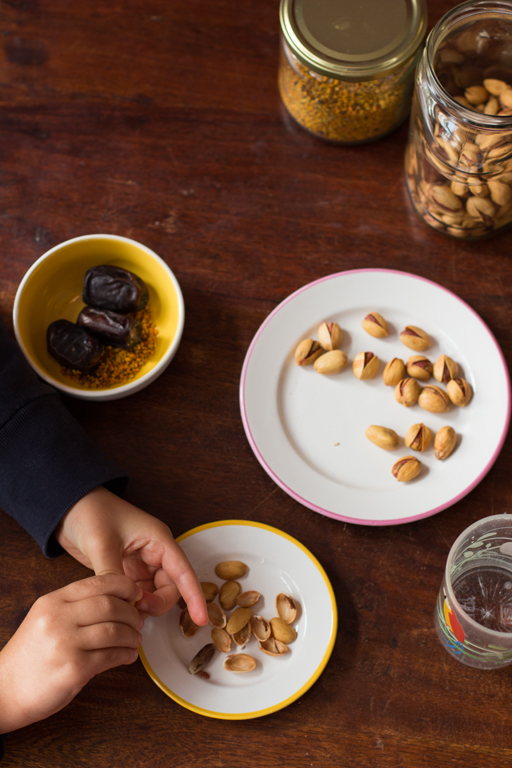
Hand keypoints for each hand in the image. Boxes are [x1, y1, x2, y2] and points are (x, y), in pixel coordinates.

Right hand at [0, 574, 142, 733]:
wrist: (5, 690)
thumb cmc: (31, 656)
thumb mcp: (46, 618)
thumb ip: (77, 606)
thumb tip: (119, 599)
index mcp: (53, 602)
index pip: (98, 582)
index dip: (124, 586)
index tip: (135, 594)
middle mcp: (58, 619)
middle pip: (110, 605)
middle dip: (131, 612)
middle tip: (138, 620)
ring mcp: (66, 643)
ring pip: (114, 630)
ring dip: (132, 635)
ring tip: (134, 640)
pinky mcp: (74, 669)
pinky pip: (111, 656)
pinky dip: (126, 654)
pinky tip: (127, 655)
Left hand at [55, 487, 207, 624]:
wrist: (68, 507)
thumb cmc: (90, 512)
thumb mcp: (102, 543)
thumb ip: (113, 574)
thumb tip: (122, 603)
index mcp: (157, 540)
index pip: (183, 572)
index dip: (194, 597)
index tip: (201, 619)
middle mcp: (154, 552)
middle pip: (170, 587)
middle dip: (158, 603)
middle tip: (137, 610)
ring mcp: (140, 563)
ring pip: (154, 593)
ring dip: (144, 605)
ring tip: (126, 611)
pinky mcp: (125, 572)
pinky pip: (136, 593)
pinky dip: (131, 604)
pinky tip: (120, 609)